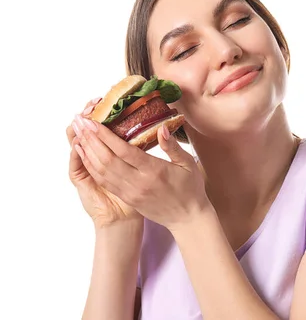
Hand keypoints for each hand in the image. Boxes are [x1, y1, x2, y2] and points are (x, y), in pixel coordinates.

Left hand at [75, 116, 208, 231]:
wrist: (187, 219)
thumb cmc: (190, 189)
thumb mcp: (188, 164)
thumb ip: (172, 146)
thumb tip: (161, 128)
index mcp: (154, 171)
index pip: (124, 151)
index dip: (106, 136)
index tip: (93, 123)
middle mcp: (138, 183)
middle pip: (107, 159)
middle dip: (91, 139)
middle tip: (80, 122)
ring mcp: (130, 192)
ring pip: (102, 171)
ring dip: (88, 152)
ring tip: (78, 134)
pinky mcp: (127, 198)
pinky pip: (105, 181)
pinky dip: (92, 167)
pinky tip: (85, 155)